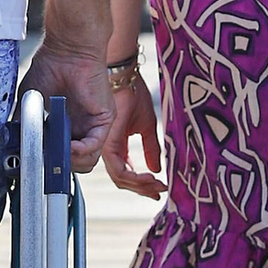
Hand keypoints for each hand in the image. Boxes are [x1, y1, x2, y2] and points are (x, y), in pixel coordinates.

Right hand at [20, 38, 112, 172]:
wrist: (67, 47)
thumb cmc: (50, 66)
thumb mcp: (29, 101)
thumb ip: (25, 123)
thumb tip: (15, 144)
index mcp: (65, 124)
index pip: (61, 155)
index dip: (49, 161)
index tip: (35, 159)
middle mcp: (80, 127)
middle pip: (75, 163)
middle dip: (58, 166)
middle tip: (44, 158)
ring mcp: (93, 125)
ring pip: (86, 160)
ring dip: (68, 161)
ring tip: (54, 152)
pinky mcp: (104, 119)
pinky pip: (94, 146)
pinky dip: (80, 152)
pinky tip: (67, 147)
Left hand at [102, 72, 164, 196]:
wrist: (125, 77)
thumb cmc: (134, 95)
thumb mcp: (147, 125)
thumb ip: (150, 148)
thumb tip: (156, 169)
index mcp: (117, 145)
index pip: (126, 172)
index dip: (142, 183)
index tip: (159, 187)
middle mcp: (109, 148)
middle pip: (122, 180)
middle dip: (142, 188)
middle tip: (160, 191)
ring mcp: (107, 147)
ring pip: (119, 178)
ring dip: (140, 185)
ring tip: (157, 184)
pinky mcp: (108, 143)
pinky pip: (118, 169)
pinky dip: (134, 177)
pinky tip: (150, 176)